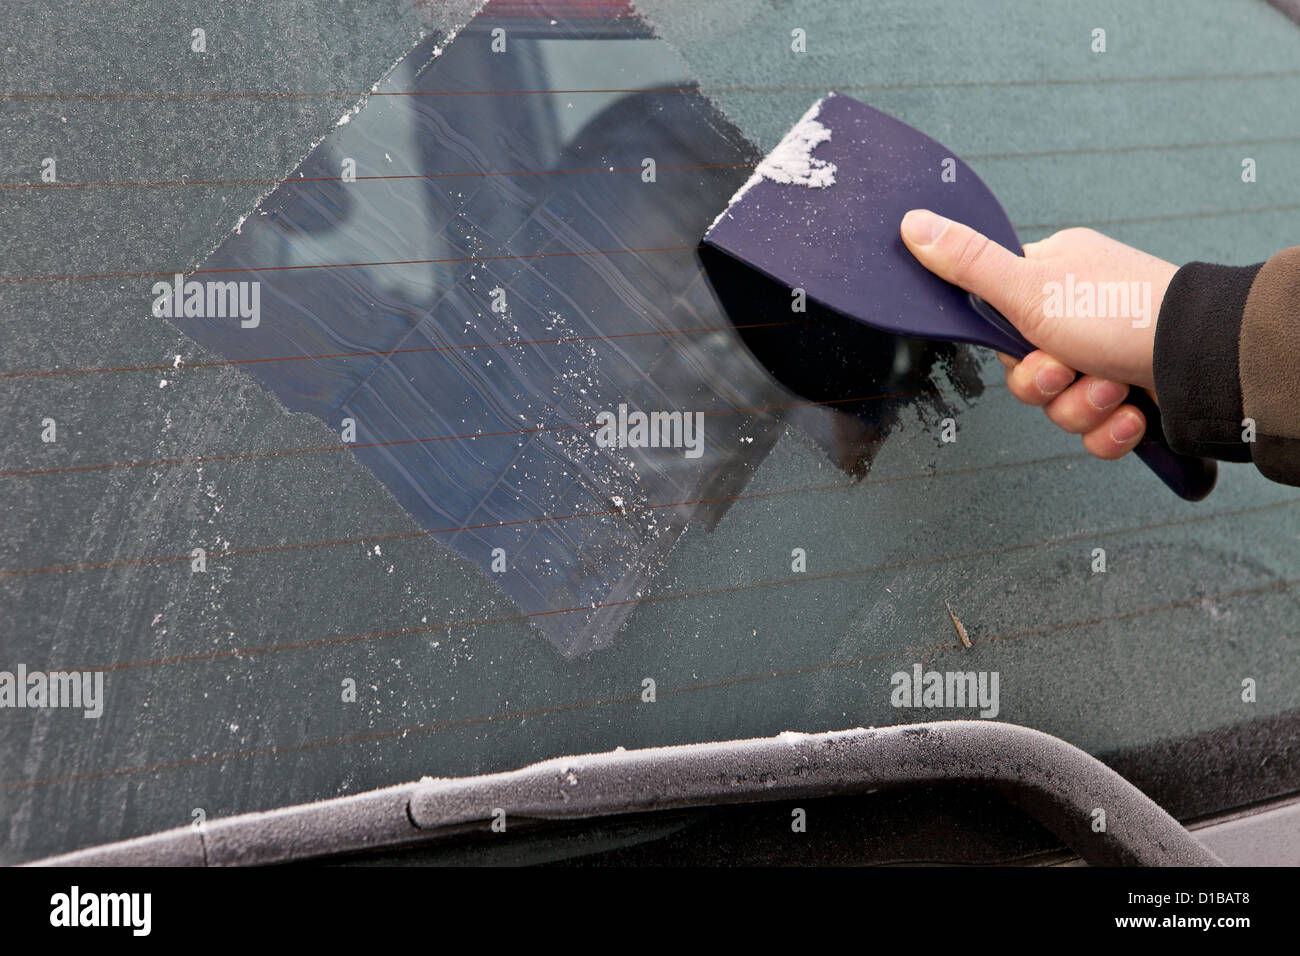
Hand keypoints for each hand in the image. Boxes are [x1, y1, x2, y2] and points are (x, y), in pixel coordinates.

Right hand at [900, 210, 1177, 459]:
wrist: (1202, 361)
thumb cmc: (1123, 312)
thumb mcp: (1028, 286)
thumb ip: (967, 263)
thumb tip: (913, 223)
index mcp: (1057, 276)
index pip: (1001, 319)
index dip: (1006, 347)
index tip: (1020, 344)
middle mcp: (1083, 312)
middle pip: (1029, 371)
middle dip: (1047, 385)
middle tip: (1068, 370)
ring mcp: (1111, 354)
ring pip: (1062, 405)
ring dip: (1082, 409)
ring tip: (1111, 390)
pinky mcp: (1134, 395)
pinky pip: (1098, 429)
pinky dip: (1111, 430)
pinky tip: (1130, 414)